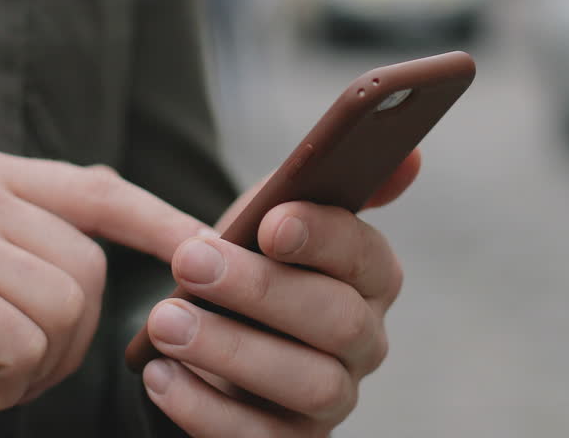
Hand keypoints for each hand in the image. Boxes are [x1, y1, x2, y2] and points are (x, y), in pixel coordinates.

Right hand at [0, 147, 206, 437]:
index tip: (206, 248)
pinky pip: (26, 345)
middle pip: (90, 267)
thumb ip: (28, 231)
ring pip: (67, 308)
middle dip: (70, 335)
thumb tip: (113, 242)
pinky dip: (2, 383)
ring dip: (34, 364)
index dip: (161, 220)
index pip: (99, 188)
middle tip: (8, 359)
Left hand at [140, 150, 420, 436]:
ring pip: (309, 385)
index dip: (323, 238)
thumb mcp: (269, 216)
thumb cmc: (245, 265)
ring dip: (231, 351)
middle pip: (339, 322)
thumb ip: (317, 183)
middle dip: (261, 290)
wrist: (207, 339)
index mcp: (369, 278)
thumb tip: (409, 159)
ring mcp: (333, 399)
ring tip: (164, 322)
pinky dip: (206, 408)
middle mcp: (364, 342)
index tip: (270, 222)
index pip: (366, 256)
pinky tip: (160, 375)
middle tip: (189, 261)